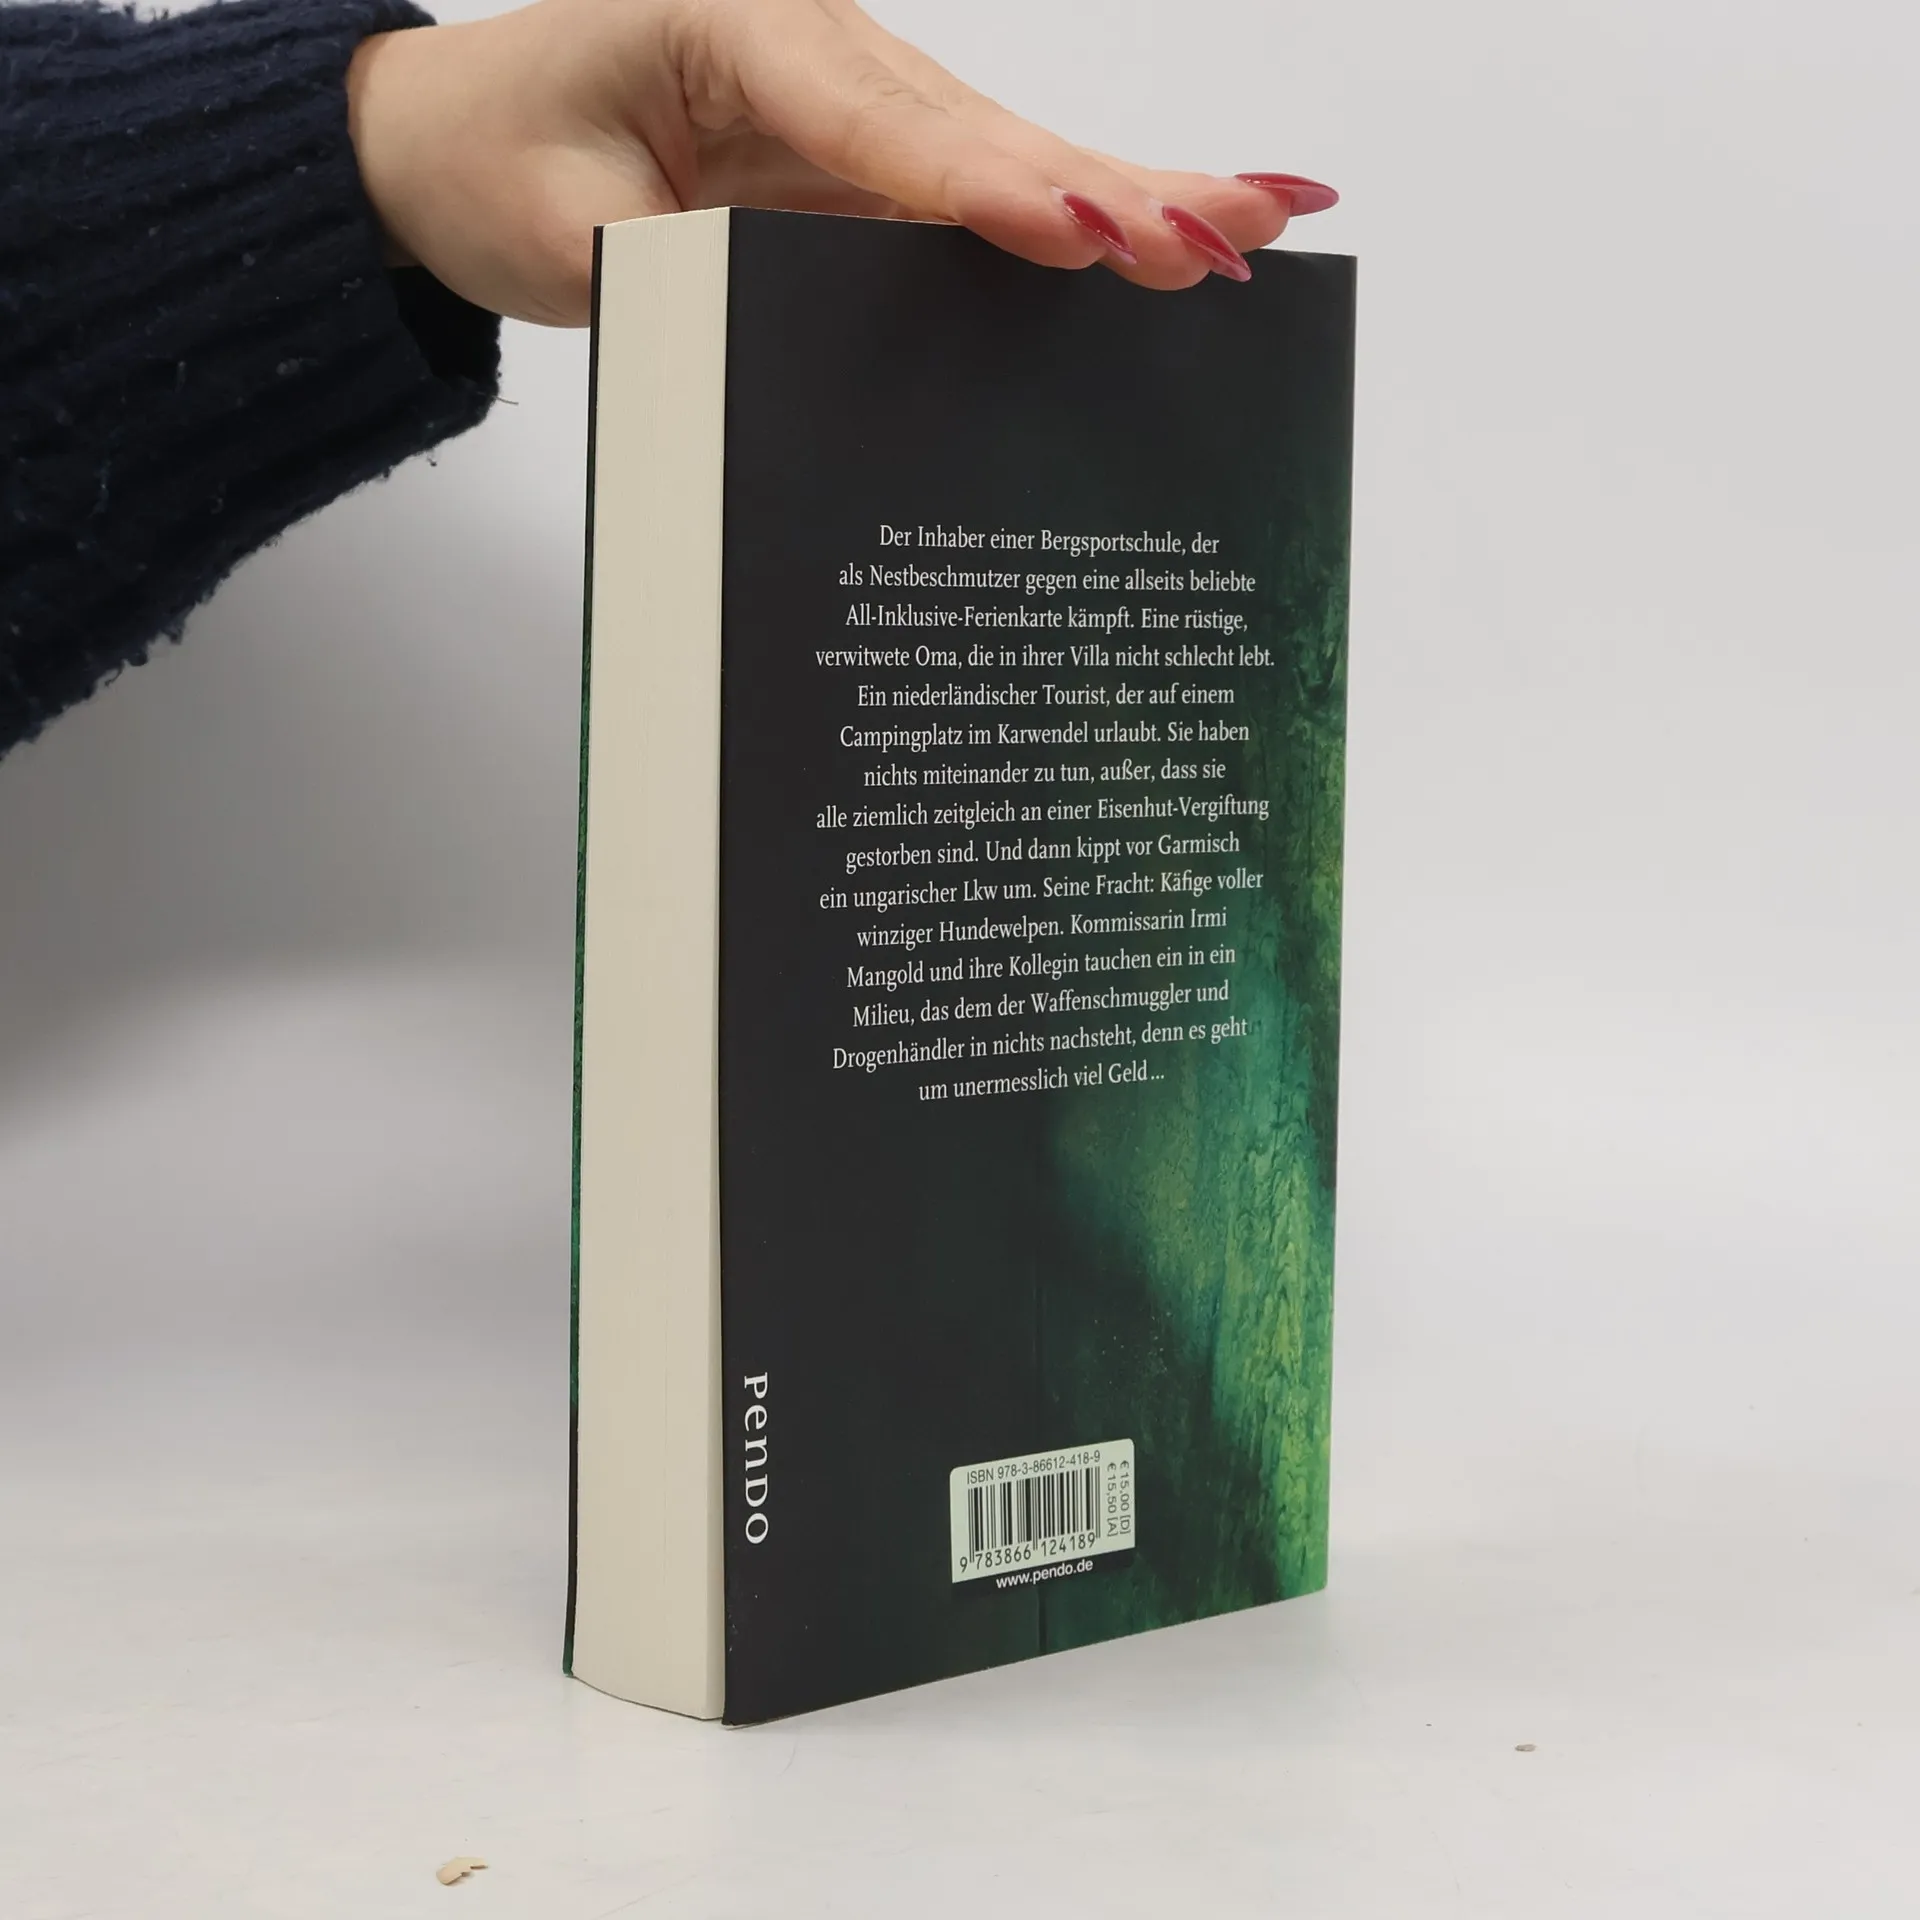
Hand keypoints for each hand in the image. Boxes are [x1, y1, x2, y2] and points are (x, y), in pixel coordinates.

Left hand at [345, 0, 1337, 325]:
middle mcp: (818, 51)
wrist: (445, 134)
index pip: (884, 125)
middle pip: (987, 131)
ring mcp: (852, 105)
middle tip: (1243, 228)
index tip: (1089, 239)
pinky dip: (1079, 220)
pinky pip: (982, 192)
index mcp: (737, 28)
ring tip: (1256, 225)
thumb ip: (693, 277)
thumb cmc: (491, 158)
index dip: (994, 190)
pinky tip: (1168, 237)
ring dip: (1133, 200)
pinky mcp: (864, 160)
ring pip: (1009, 157)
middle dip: (1120, 188)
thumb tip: (814, 334)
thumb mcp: (568, 235)